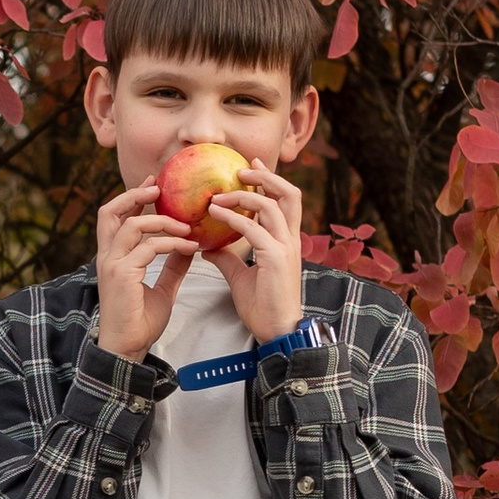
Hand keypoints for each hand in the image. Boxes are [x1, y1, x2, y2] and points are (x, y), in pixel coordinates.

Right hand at [92, 179, 199, 360]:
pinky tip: (189, 246)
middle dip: (134, 195)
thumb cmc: (140, 322)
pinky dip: (172, 243)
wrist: (128, 349)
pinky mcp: (122, 275)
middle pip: (110, 212)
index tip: (154, 186)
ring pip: (132, 226)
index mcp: (112, 258)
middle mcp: (107, 257)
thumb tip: (189, 246)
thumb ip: (172, 266)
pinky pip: (149, 248)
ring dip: (162, 221)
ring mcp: (112, 265)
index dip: (132, 198)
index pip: (114, 217)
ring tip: (187, 226)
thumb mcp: (162, 288)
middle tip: (159, 188)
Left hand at [205, 158, 306, 343]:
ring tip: (219, 193)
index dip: (271, 181)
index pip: (286, 201)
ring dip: (244, 194)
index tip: (251, 167)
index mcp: (287, 242)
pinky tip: (215, 213)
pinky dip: (233, 217)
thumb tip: (208, 246)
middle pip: (289, 194)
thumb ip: (228, 259)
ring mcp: (285, 248)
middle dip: (266, 176)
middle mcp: (291, 240)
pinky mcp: (275, 258)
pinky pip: (253, 229)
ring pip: (271, 206)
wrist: (277, 331)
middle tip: (242, 168)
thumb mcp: (241, 278)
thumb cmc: (263, 307)